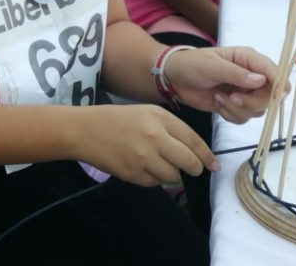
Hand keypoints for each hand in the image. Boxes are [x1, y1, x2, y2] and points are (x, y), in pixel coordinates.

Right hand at [73, 104, 217, 185]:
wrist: (82, 130)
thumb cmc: (114, 119)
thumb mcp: (144, 113)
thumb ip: (170, 129)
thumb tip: (195, 154)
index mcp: (159, 118)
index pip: (193, 140)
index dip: (206, 156)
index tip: (214, 165)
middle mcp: (154, 137)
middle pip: (189, 162)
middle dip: (194, 168)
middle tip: (191, 169)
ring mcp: (143, 157)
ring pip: (173, 175)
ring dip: (170, 173)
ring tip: (155, 163)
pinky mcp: (132, 173)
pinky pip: (154, 183)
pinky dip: (151, 178)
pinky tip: (139, 166)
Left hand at [165, 46, 284, 122]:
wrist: (175, 78)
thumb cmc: (192, 64)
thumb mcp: (211, 65)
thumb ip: (235, 73)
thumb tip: (261, 80)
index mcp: (249, 59)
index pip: (275, 72)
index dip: (280, 85)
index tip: (277, 96)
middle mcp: (252, 76)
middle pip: (270, 97)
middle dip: (252, 102)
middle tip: (232, 98)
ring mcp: (245, 92)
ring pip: (257, 110)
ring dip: (237, 109)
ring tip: (219, 98)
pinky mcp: (236, 106)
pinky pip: (243, 118)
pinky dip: (230, 114)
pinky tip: (217, 102)